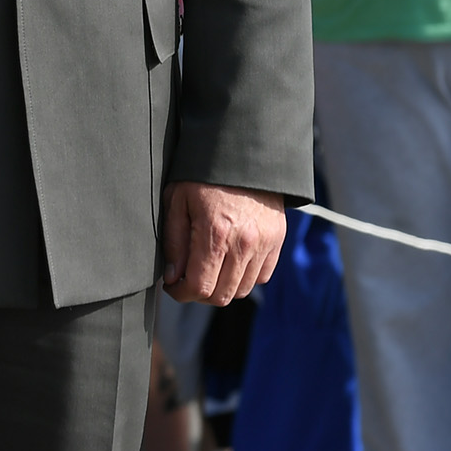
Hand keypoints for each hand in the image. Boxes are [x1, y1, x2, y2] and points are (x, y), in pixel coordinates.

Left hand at [162, 183, 283, 304]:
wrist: (243, 154)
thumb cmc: (204, 175)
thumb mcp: (177, 200)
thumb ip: (174, 242)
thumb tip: (173, 277)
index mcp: (216, 233)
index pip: (200, 287)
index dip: (181, 293)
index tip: (173, 287)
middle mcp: (244, 244)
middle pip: (222, 295)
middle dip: (200, 294)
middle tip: (187, 279)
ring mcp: (264, 244)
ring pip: (242, 290)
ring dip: (222, 287)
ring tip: (208, 269)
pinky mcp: (277, 241)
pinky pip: (261, 276)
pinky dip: (244, 277)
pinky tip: (229, 261)